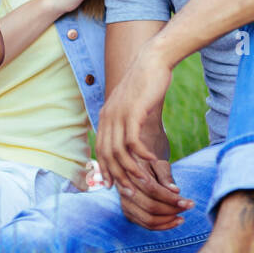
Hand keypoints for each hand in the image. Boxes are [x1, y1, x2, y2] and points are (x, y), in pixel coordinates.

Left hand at [97, 57, 193, 227]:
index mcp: (105, 117)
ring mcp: (119, 114)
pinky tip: (152, 160)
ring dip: (130, 168)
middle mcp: (108, 117)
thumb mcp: (131, 104)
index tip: (112, 186)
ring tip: (143, 180)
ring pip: (119, 150)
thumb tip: (128, 138)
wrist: (152, 61)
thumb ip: (126, 120)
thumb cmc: (145, 84)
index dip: (105, 169)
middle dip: (117, 175)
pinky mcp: (134, 112)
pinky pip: (134, 140)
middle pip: (108, 154)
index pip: (100, 149)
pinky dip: (142, 153)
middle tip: (130, 191)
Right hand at [119, 155, 193, 229]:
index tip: (189, 201)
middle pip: (151, 207)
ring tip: (183, 217)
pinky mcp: (129, 215)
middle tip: (189, 206)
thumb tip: (176, 191)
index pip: (153, 190)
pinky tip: (176, 221)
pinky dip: (163, 226)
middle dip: (173, 209)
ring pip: (149, 220)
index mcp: (131, 175)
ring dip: (169, 220)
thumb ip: (165, 177)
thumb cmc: (150, 165)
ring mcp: (126, 205)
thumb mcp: (158, 165)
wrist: (136, 169)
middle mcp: (125, 192)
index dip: (171, 198)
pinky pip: (147, 226)